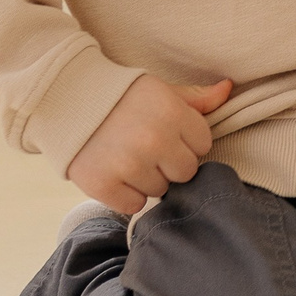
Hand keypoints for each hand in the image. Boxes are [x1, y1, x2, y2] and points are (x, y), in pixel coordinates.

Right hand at [67, 75, 233, 214]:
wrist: (68, 101)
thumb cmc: (122, 97)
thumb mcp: (161, 91)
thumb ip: (196, 99)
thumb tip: (227, 90)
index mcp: (173, 114)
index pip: (203, 145)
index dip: (186, 142)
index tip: (168, 134)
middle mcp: (154, 140)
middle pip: (185, 172)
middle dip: (170, 164)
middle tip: (148, 149)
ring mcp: (129, 165)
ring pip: (160, 190)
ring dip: (147, 179)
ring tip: (128, 157)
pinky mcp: (104, 185)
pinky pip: (133, 205)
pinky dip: (126, 195)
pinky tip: (115, 173)